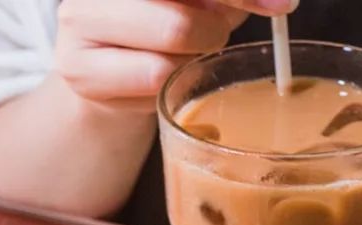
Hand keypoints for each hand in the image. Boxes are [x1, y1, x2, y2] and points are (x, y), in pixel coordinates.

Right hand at [56, 0, 297, 110]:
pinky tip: (162, 76)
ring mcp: (80, 20)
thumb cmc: (157, 26)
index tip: (282, 4)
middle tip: (219, 32)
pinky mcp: (80, 70)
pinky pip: (153, 77)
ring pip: (174, 34)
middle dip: (217, 17)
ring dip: (197, 49)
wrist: (103, 80)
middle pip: (182, 5)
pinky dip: (171, 80)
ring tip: (184, 50)